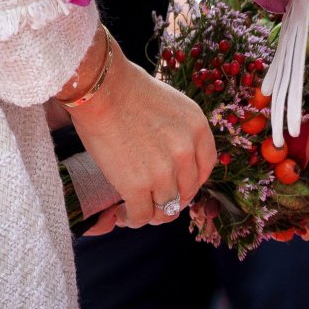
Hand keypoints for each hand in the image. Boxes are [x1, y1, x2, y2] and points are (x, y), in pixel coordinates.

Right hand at [67, 38, 215, 230]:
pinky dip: (132, 220)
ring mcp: (163, 171)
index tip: (177, 186)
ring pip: (165, 209)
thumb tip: (173, 159)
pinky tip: (122, 214)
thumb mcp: (171, 105)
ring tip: (135, 209)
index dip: (191, 182)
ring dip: (151, 213)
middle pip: (186, 192)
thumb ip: (178, 132)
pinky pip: (141, 216)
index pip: (205, 169)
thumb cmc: (129, 89)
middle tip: (154, 199)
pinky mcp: (136, 186)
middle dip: (171, 199)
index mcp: (197, 128)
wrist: (102, 89)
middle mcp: (186, 151)